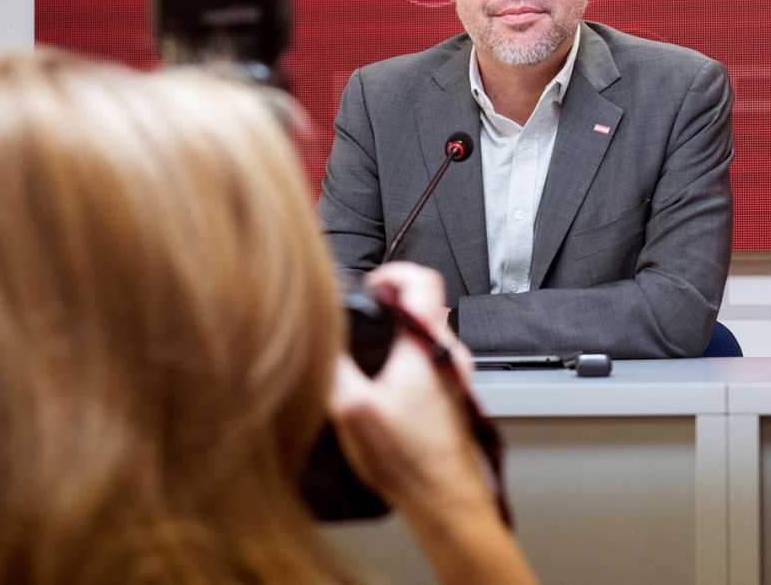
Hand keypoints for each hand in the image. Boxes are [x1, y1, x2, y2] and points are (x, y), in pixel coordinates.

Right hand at [328, 261, 492, 518]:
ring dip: (398, 331)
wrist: (443, 497)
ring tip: (368, 348)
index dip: (393, 272)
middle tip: (362, 315)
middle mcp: (449, 354)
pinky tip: (383, 381)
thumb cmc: (408, 458)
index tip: (370, 284)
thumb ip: (334, 366)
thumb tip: (315, 338)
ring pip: (427, 333)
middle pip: (424, 304)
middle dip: (390, 303)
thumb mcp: (352, 408)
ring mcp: (454, 375)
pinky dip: (406, 357)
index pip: (424, 281)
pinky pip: (429, 360)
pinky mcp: (451, 395)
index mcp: (428, 345)